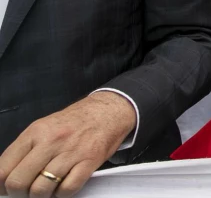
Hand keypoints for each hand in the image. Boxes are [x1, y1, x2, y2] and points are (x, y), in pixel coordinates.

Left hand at [0, 92, 136, 196]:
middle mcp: (51, 142)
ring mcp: (70, 152)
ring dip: (41, 195)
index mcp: (35, 132)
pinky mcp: (89, 161)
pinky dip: (62, 194)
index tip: (5, 190)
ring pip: (41, 189)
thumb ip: (25, 150)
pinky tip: (63, 186)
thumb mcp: (44, 127)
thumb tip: (6, 177)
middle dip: (20, 194)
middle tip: (26, 192)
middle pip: (19, 182)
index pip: (3, 168)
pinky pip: (67, 189)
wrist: (109, 111)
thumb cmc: (75, 121)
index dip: (1, 186)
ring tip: (46, 189)